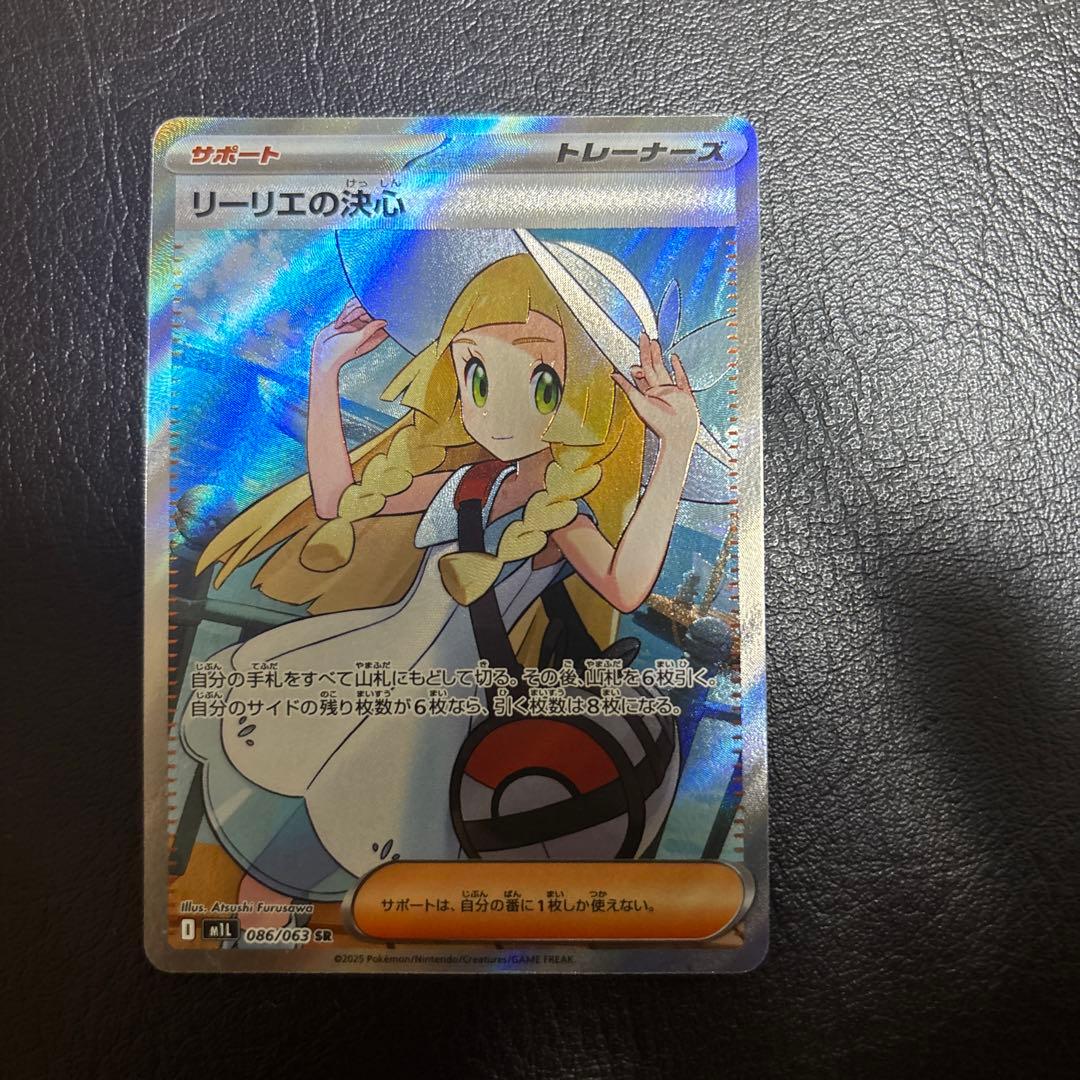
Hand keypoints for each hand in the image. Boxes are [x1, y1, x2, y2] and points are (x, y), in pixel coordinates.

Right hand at [311, 298, 388, 372]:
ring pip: (359, 308)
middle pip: (370, 312)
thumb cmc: (339, 352)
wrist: (322, 354)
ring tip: (342, 323)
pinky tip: (338, 324)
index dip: (378, 316)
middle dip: (359, 311)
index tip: (368, 316)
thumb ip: (370, 329)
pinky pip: (349, 310)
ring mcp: (356, 326)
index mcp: (373, 338)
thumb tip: (384, 321)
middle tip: (349, 321)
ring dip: (350, 312)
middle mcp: (366, 331)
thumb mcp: (356, 339)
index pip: (383, 324)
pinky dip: (344, 313)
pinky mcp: (347, 321)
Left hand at [611, 333, 698, 455]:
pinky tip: (674, 358)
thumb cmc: (658, 422)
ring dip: (659, 356)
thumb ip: (628, 387)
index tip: (634, 350)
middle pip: (651, 368)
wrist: (677, 434)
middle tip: (644, 336)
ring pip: (663, 370)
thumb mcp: (639, 402)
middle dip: (647, 352)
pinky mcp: (685, 394)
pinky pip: (681, 378)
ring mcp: (672, 392)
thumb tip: (613, 374)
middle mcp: (658, 391)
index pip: (640, 374)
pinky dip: (678, 368)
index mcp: (647, 394)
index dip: (637, 363)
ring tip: (655, 342)